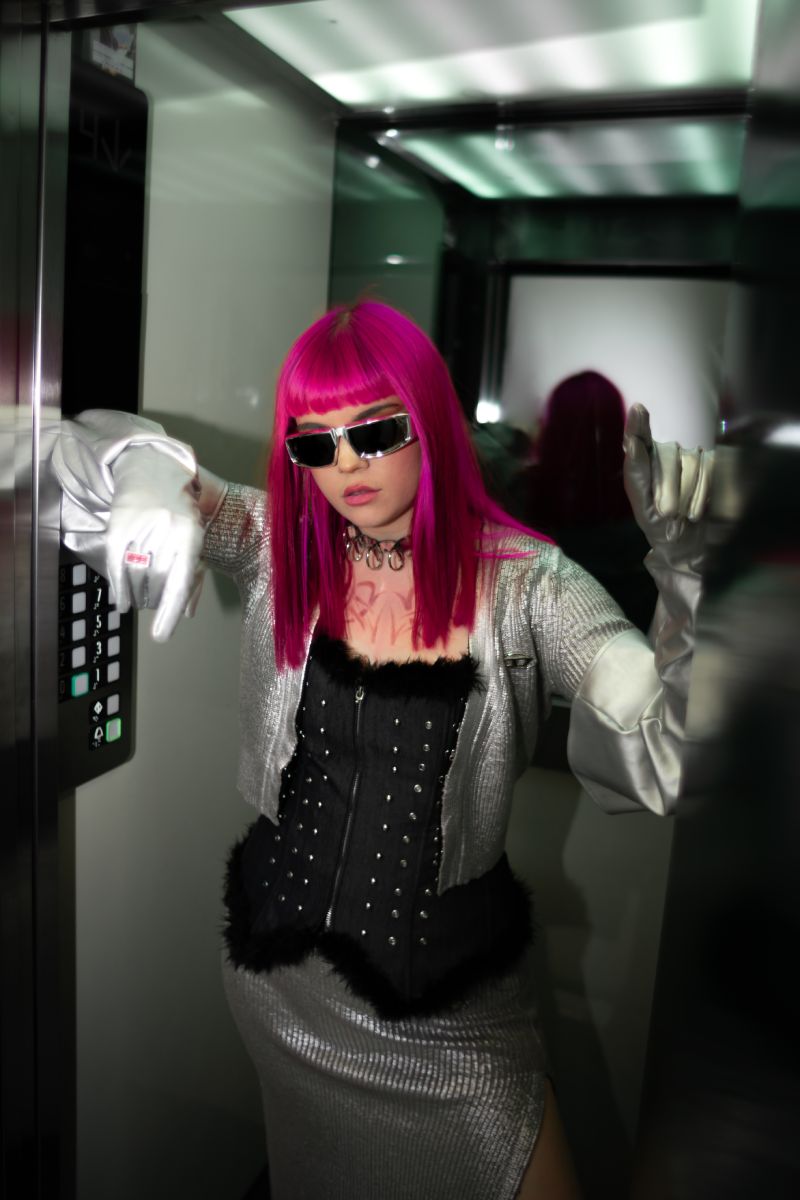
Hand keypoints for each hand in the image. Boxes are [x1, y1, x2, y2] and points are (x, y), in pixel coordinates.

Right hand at [105, 447, 205, 640]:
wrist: (152, 470)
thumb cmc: (180, 511)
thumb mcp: (195, 540)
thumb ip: (193, 577)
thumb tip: (187, 614)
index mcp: (191, 535)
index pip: (181, 581)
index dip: (170, 612)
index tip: (161, 636)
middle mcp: (166, 529)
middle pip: (156, 580)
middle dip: (155, 600)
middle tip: (155, 605)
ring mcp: (141, 526)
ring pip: (135, 575)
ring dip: (137, 596)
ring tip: (141, 601)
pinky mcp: (119, 524)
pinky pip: (116, 565)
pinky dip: (119, 588)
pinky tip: (122, 602)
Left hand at [623, 404, 713, 548]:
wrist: (688, 543)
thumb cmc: (658, 524)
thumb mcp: (642, 505)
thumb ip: (636, 473)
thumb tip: (631, 442)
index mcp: (644, 459)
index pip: (640, 435)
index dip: (638, 424)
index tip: (638, 411)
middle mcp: (667, 452)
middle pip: (668, 453)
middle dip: (668, 486)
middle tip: (667, 511)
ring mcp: (692, 455)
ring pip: (691, 462)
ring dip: (686, 493)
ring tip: (681, 514)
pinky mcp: (714, 463)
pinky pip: (711, 469)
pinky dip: (703, 494)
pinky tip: (696, 510)